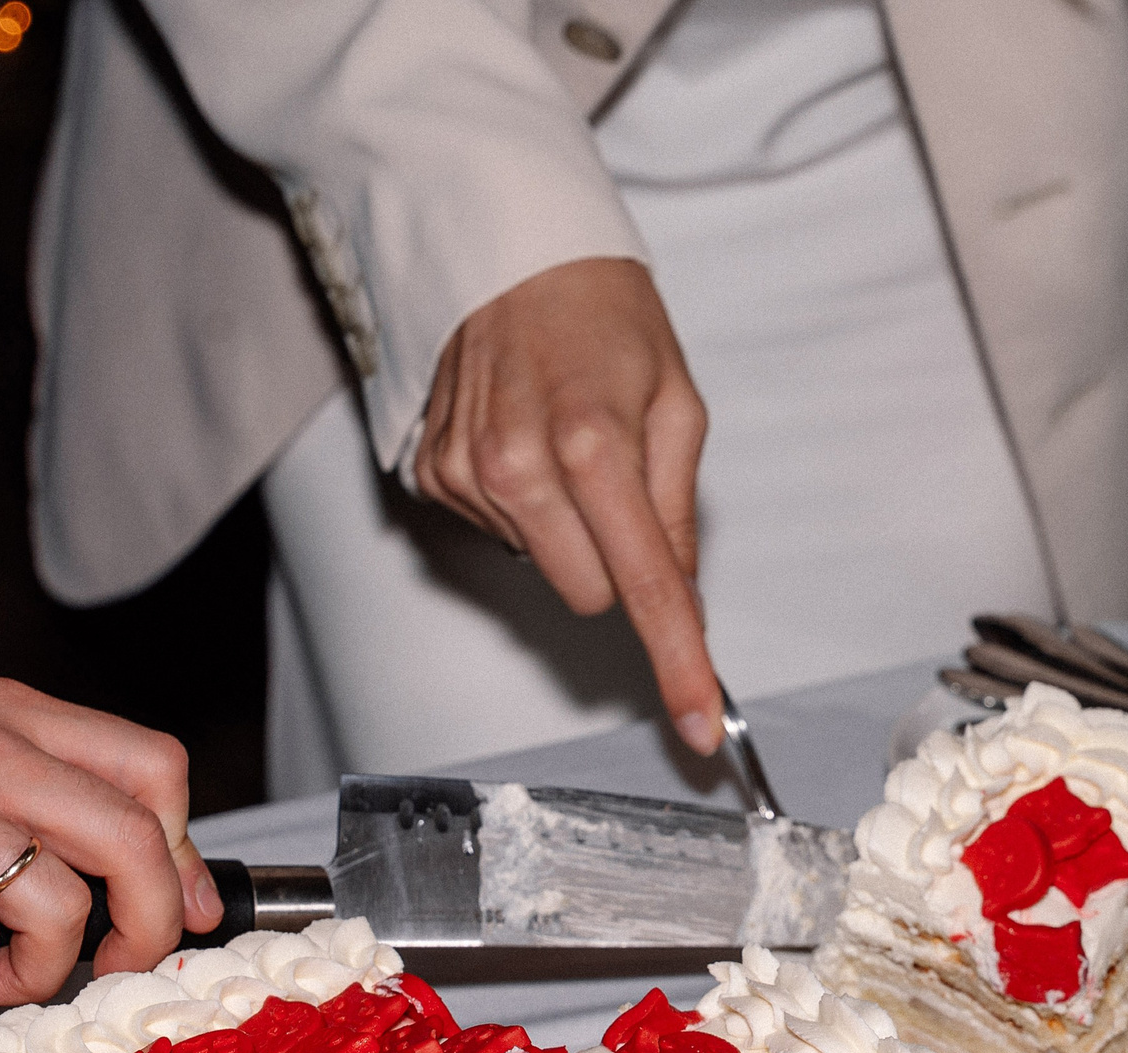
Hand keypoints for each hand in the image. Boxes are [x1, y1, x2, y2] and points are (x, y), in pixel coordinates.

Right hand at [0, 681, 222, 1004]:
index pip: (153, 769)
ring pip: (57, 907)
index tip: (184, 914)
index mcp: (15, 716)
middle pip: (130, 841)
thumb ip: (51, 801)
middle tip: (112, 968)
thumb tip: (164, 885)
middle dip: (147, 928)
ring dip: (37, 971)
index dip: (185, 854)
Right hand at [416, 257, 721, 752]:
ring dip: (563, 523)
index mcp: (595, 446)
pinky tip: (518, 439)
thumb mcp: (676, 400)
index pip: (644, 588)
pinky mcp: (430, 475)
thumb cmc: (603, 315)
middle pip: (590, 594)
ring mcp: (465, 476)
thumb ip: (678, 510)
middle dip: (614, 559)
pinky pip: (496, 533)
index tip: (696, 728)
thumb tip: (682, 600)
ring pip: (540, 565)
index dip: (677, 663)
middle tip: (617, 480)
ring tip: (562, 438)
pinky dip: (518, 504)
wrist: (506, 249)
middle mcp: (519, 468)